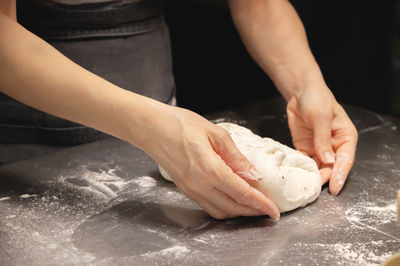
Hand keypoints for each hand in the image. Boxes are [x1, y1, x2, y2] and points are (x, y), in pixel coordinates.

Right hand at [139, 104, 279, 219]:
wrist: (151, 128)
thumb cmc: (180, 124)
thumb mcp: (215, 133)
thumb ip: (236, 156)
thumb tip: (253, 174)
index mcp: (210, 169)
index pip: (242, 193)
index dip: (260, 204)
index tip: (273, 211)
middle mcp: (199, 184)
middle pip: (232, 207)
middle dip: (252, 211)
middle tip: (267, 209)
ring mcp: (190, 189)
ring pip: (219, 211)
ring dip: (238, 212)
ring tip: (251, 207)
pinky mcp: (185, 189)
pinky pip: (207, 206)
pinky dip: (223, 208)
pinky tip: (231, 201)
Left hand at [286, 85, 357, 194]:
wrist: (299, 92)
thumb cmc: (316, 99)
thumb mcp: (321, 117)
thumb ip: (323, 138)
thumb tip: (328, 160)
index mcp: (345, 137)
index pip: (345, 159)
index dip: (340, 174)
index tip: (335, 187)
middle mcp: (334, 145)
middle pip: (332, 166)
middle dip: (325, 177)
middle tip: (317, 188)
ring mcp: (319, 148)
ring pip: (319, 167)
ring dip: (313, 176)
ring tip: (307, 185)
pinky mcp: (306, 148)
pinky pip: (305, 162)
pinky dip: (302, 169)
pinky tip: (298, 175)